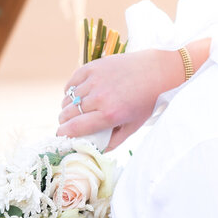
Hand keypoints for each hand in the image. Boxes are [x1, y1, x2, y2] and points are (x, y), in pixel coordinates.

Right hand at [56, 49, 178, 149]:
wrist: (156, 71)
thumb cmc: (145, 102)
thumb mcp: (133, 126)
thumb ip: (113, 141)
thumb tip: (95, 150)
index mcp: (110, 114)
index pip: (74, 127)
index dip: (63, 133)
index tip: (61, 135)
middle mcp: (100, 97)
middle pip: (67, 114)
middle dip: (64, 121)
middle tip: (68, 124)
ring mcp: (94, 80)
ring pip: (68, 99)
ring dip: (67, 107)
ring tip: (74, 110)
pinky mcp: (92, 67)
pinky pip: (71, 83)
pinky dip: (70, 91)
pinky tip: (78, 95)